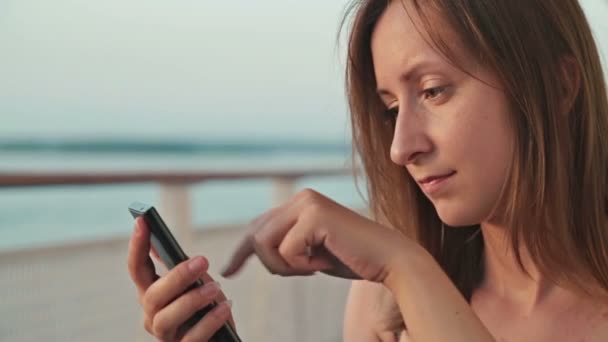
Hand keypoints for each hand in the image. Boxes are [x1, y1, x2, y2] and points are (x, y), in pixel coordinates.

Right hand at [127, 218, 235, 341]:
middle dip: (176, 276)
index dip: (137, 246)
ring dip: (191, 300)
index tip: (143, 220)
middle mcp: (153, 317)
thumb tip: (157, 241)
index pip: (137, 269)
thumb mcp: (197, 284)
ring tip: (215, 287)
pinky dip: (209, 322)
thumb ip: (180, 267)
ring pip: (165, 318)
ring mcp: (165, 337)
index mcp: (153, 296)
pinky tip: (224, 308)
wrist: (224, 341)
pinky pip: (191, 339)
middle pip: (151, 296)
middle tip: (203, 260)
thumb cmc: (208, 310)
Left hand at [221, 189, 415, 282]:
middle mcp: (302, 197)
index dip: (241, 251)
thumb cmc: (352, 258)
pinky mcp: (315, 215)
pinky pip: (287, 250)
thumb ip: (286, 243)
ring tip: (314, 265)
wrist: (388, 260)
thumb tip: (254, 248)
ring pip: (265, 243)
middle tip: (301, 271)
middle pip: (256, 236)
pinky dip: (303, 266)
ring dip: (286, 266)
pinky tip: (325, 260)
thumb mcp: (311, 250)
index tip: (227, 271)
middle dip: (271, 263)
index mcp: (300, 203)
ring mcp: (307, 203)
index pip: (258, 226)